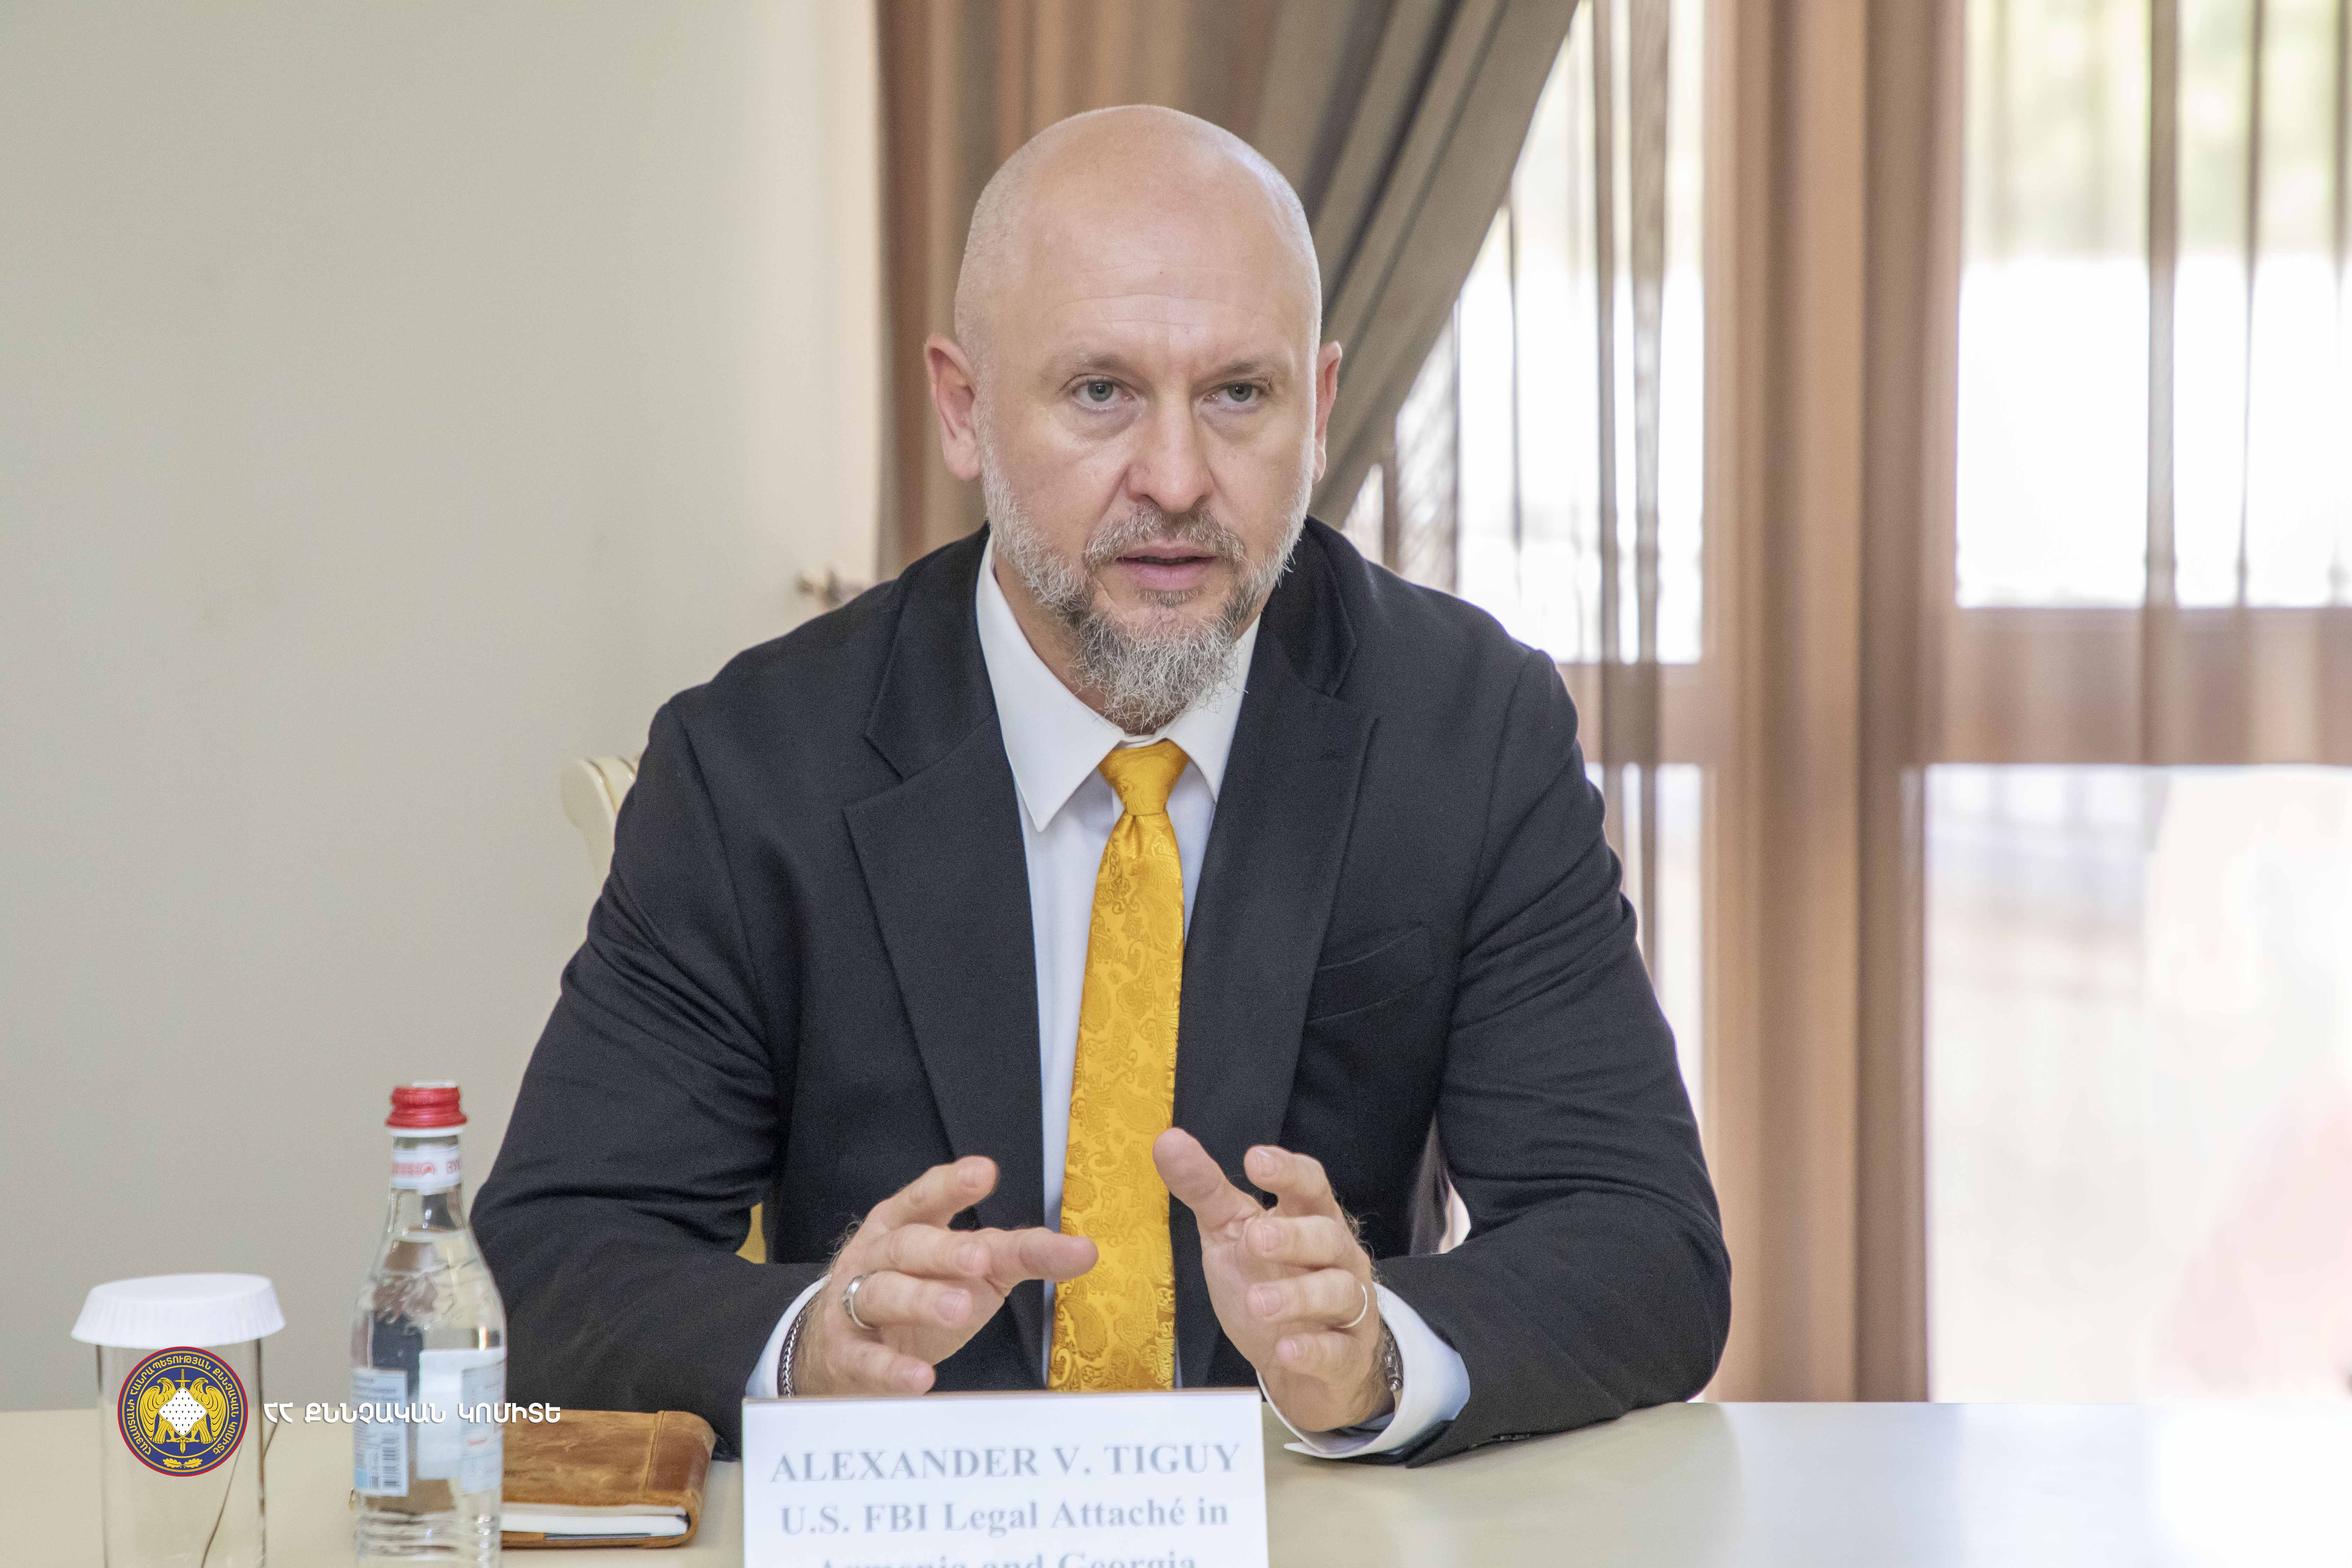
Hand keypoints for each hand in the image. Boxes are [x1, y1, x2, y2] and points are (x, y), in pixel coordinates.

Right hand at [794, 1156, 1096, 1396]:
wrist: (838, 1349)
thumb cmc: (919, 1291)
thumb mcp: (968, 1267)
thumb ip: (1019, 1253)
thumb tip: (1084, 1250)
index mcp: (907, 1224)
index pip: (927, 1197)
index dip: (952, 1185)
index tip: (985, 1171)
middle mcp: (878, 1255)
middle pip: (909, 1245)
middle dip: (945, 1249)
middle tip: (980, 1258)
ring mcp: (856, 1303)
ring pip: (885, 1294)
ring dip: (922, 1300)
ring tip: (959, 1311)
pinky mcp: (847, 1353)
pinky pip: (868, 1359)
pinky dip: (892, 1368)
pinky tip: (920, 1378)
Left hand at [1153, 1129, 1388, 1432]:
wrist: (1301, 1366)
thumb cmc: (1267, 1282)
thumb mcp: (1230, 1233)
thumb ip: (1204, 1189)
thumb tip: (1167, 1141)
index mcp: (1308, 1219)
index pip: (1310, 1185)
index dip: (1287, 1171)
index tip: (1255, 1160)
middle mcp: (1336, 1257)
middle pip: (1326, 1236)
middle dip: (1292, 1236)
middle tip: (1254, 1238)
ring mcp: (1348, 1307)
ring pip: (1338, 1292)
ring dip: (1298, 1296)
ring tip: (1258, 1303)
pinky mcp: (1347, 1356)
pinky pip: (1338, 1352)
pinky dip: (1314, 1350)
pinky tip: (1286, 1349)